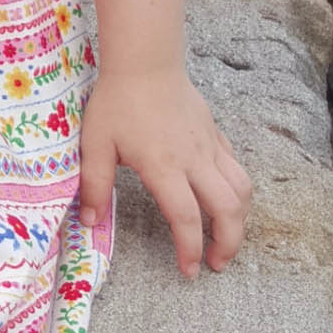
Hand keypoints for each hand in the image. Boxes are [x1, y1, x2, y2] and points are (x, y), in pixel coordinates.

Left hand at [77, 71, 252, 278]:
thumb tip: (90, 222)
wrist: (144, 62)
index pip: (186, 218)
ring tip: (227, 237)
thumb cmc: (117, 102)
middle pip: (228, 209)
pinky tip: (223, 198)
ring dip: (241, 219)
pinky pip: (235, 167)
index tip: (189, 270)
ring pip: (242, 189)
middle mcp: (194, 160)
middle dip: (228, 243)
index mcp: (164, 167)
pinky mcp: (214, 134)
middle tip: (216, 263)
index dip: (190, 249)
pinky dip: (237, 190)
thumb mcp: (95, 144)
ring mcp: (209, 146)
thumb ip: (93, 185)